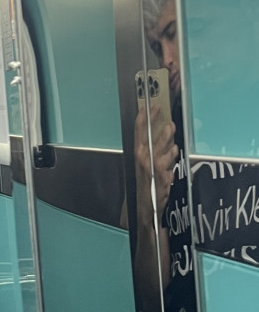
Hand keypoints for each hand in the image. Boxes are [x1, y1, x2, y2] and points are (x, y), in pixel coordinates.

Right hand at [134, 103, 176, 223]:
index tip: (149, 106)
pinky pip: (169, 161)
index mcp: (138, 152)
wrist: (145, 204)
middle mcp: (142, 158)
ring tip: (171, 128)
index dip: (143, 117)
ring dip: (166, 137)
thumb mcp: (147, 163)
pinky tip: (174, 152)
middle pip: (148, 136)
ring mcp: (152, 166)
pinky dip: (172, 156)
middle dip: (154, 123)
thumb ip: (156, 148)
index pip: (138, 131)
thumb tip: (166, 132)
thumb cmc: (148, 182)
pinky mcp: (161, 174)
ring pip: (161, 147)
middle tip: (161, 112)